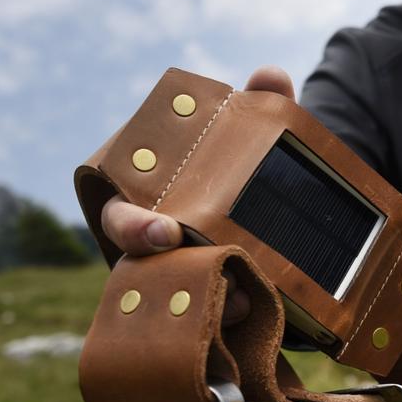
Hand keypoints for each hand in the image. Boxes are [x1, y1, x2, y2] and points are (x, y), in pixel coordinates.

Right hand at [99, 66, 296, 321]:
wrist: (278, 229)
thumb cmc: (239, 181)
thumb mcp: (252, 147)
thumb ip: (259, 112)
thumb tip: (270, 78)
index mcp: (149, 206)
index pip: (122, 217)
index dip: (135, 228)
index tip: (166, 233)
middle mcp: (155, 251)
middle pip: (143, 274)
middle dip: (175, 278)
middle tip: (215, 278)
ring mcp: (178, 286)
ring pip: (179, 303)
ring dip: (210, 302)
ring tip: (244, 298)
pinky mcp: (205, 311)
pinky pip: (206, 323)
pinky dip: (229, 319)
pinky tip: (255, 311)